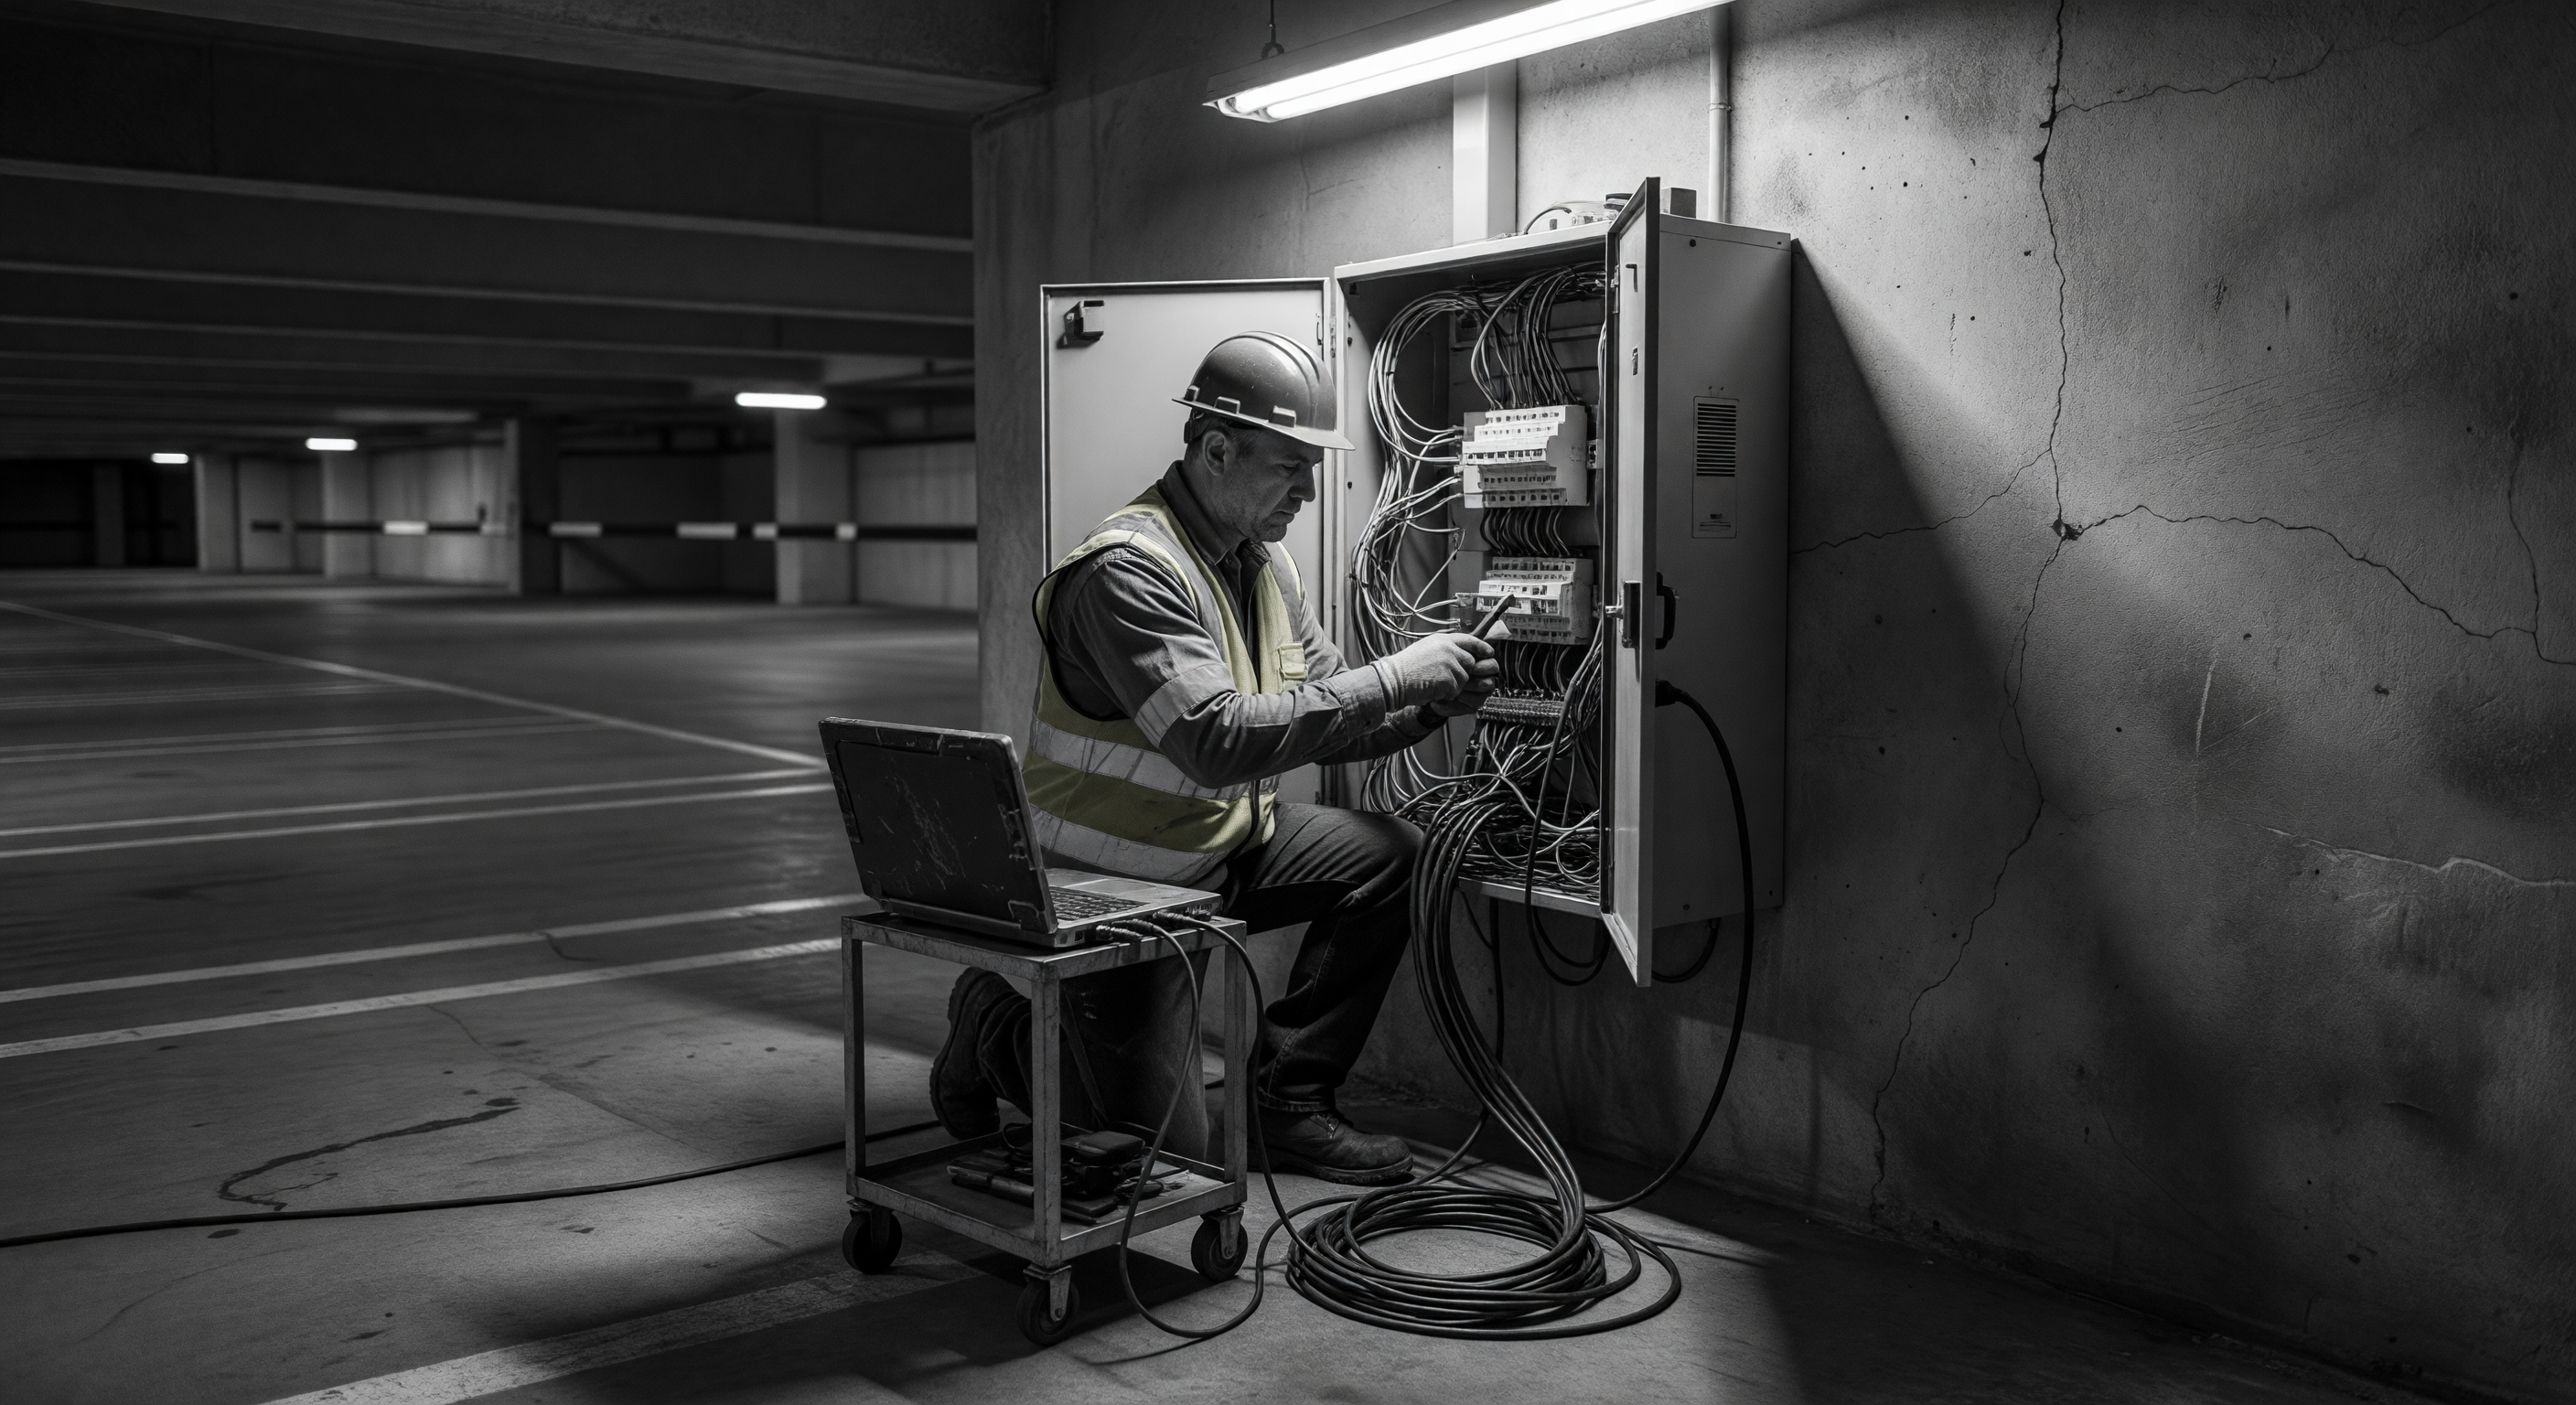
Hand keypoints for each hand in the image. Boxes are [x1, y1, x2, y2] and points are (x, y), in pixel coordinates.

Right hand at [1378, 631, 1498, 708]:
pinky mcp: (1448, 678)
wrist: (1393, 680)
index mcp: (1442, 640)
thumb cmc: (1406, 668)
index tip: (1489, 653)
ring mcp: (1449, 663)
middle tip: (1444, 677)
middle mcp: (1448, 649)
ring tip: (1433, 682)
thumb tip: (1464, 655)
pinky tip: (1432, 689)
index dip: (1481, 647)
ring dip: (1452, 685)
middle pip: (1470, 662)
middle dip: (1462, 673)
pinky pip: (1456, 690)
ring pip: (1464, 679)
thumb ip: (1446, 649)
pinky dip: (1446, 693)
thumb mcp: (1427, 649)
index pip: (1470, 640)